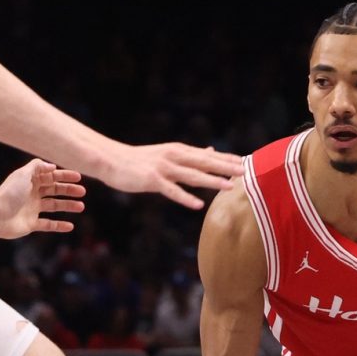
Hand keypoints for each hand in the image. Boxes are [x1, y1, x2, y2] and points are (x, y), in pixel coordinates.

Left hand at [0, 159, 84, 237]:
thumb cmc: (9, 193)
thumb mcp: (24, 174)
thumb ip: (38, 166)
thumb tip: (53, 167)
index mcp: (30, 181)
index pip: (50, 176)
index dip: (65, 176)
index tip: (78, 177)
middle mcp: (31, 194)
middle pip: (54, 190)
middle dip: (68, 190)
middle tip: (82, 192)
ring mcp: (31, 209)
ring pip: (54, 206)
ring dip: (68, 205)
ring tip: (81, 206)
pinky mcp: (31, 224)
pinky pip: (48, 225)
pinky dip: (59, 226)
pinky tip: (70, 226)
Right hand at [99, 142, 244, 209]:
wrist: (111, 159)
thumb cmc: (140, 160)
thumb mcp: (168, 153)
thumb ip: (190, 154)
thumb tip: (211, 150)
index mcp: (179, 150)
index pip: (208, 155)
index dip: (226, 159)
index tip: (245, 162)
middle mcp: (174, 157)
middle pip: (204, 162)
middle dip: (225, 167)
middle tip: (244, 171)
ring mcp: (163, 168)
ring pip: (192, 175)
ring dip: (211, 181)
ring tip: (229, 187)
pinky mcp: (152, 180)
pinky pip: (171, 191)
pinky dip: (185, 197)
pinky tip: (197, 204)